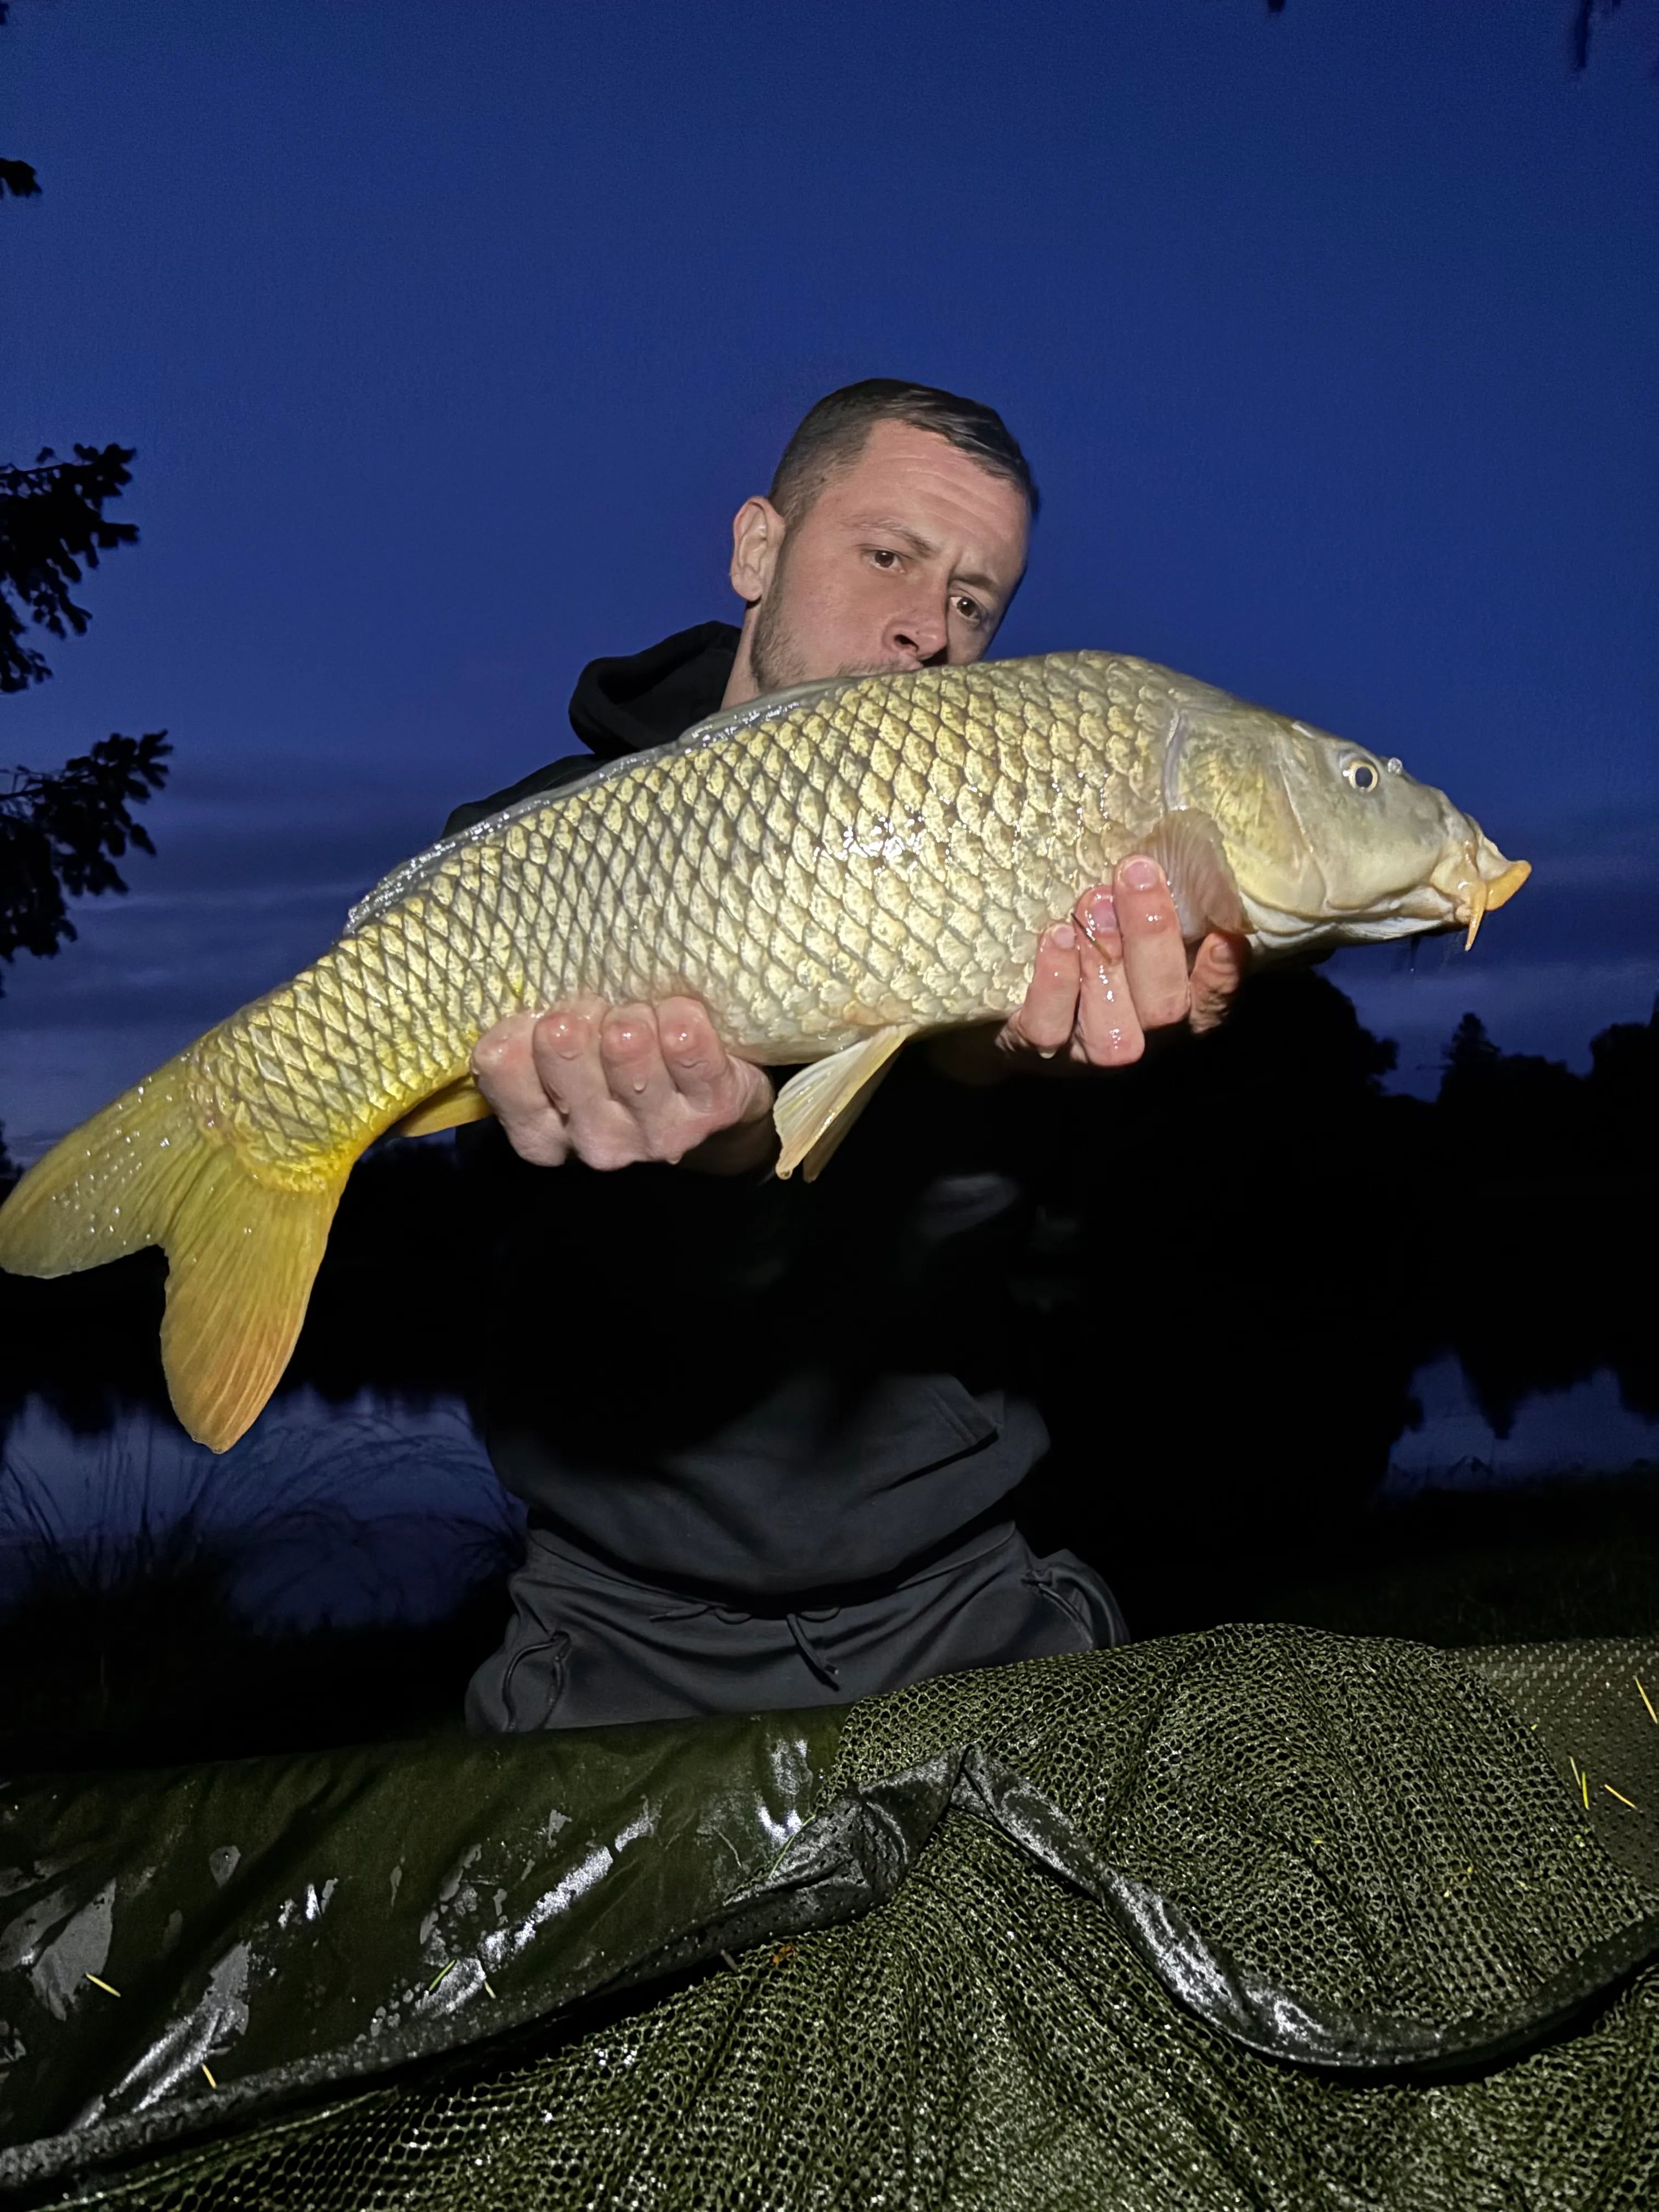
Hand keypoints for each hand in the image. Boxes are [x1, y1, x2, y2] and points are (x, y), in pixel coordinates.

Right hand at [471, 995, 775, 1171]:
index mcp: (543, 1132)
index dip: (524, 1025)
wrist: (710, 1104)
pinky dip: (682, 1014)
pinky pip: (686, 1044)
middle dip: (581, 1009)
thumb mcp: (567, 1060)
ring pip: (625, 1044)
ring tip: (643, 1017)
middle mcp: (595, 1142)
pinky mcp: (713, 1110)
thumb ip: (533, 1036)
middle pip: (561, 1044)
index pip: (499, 1064)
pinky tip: (682, 1016)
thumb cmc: (621, 1067)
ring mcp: (655, 1132)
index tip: (551, 1016)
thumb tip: (528, 1002)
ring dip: (633, 1013)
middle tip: (601, 1011)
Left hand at [996, 854, 1248, 1068]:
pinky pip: (1048, 1025)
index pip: (1212, 1003)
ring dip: (1105, 959)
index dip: (1222, 976)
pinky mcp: (1035, 1049)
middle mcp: (1142, 1039)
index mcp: (1178, 1011)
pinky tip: (1057, 936)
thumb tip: (1167, 862)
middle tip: (1138, 874)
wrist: (1012, 1006)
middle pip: (1164, 1007)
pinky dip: (1056, 981)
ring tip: (1094, 902)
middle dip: (1152, 936)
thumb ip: (1162, 912)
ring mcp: (1089, 1052)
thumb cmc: (1090, 948)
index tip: (1223, 935)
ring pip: (1112, 1027)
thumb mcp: (1133, 930)